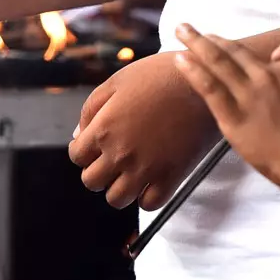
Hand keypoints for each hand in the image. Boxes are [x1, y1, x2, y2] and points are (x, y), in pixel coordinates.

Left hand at [68, 53, 220, 208]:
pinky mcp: (172, 177)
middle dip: (97, 171)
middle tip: (110, 160)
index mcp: (103, 129)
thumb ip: (91, 110)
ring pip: (117, 199)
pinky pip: (150, 204)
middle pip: (92, 182)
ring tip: (129, 172)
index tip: (93, 147)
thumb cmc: (159, 75)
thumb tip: (78, 135)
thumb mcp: (117, 81)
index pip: (77, 157)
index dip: (83, 151)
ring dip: (119, 187)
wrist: (202, 81)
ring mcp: (146, 169)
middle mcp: (120, 154)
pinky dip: (146, 197)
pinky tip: (150, 181)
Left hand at [174, 24, 279, 192]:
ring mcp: (249, 94)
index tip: (219, 45)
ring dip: (196, 42)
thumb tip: (278, 90)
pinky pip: (209, 86)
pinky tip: (181, 60)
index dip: (233, 50)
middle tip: (189, 28)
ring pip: (217, 61)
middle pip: (232, 51)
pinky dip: (193, 70)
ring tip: (181, 30)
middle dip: (208, 38)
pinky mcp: (234, 115)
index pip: (254, 58)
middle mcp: (266, 76)